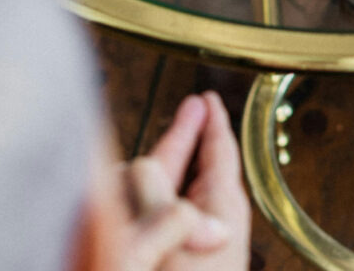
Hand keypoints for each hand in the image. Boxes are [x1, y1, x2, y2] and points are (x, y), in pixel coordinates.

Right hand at [142, 91, 251, 270]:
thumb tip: (131, 164)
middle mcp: (214, 221)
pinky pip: (162, 218)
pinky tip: (131, 197)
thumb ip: (149, 186)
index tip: (209, 98)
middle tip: (195, 105)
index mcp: (222, 204)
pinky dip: (149, 202)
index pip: (220, 148)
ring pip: (170, 193)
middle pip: (196, 165)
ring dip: (161, 171)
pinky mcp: (176, 257)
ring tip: (162, 148)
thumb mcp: (166, 227)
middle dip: (189, 135)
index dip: (211, 119)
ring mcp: (198, 242)